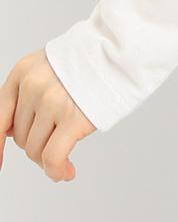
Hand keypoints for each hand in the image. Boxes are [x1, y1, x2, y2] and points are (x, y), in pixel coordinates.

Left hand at [1, 50, 96, 181]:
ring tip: (66, 147)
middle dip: (36, 144)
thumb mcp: (47, 66)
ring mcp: (52, 101)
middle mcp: (34, 85)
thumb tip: (7, 136)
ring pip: (34, 150)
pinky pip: (52, 158)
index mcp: (23, 71)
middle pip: (19, 137)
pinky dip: (56, 170)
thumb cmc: (89, 60)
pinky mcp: (73, 117)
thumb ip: (25, 95)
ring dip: (48, 157)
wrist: (122, 50)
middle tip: (57, 139)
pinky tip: (66, 171)